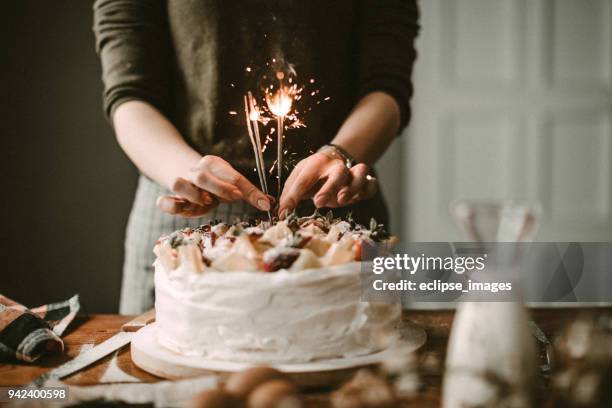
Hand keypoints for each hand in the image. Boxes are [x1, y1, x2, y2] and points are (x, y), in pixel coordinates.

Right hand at [157, 155, 272, 216]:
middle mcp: (195, 171)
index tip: (262, 203)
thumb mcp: (233, 185)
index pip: (232, 175)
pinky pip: (163, 200)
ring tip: (206, 202)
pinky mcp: (171, 199)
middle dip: (219, 188)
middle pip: (201, 176)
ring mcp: (181, 184)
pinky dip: (169, 205)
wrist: (189, 176)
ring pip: (178, 184)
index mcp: (213, 164)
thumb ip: (249, 193)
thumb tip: (269, 204)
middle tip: (234, 197)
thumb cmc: (216, 184)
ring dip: (193, 195)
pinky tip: (180, 208)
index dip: (247, 189)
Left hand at [278, 152, 376, 217]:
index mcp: (316, 163)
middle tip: (319, 202)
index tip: (284, 212)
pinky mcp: (364, 183)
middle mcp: (336, 166)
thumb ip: (290, 195)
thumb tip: (281, 212)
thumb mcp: (298, 178)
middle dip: (330, 188)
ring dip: (353, 187)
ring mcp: (352, 173)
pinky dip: (368, 189)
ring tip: (342, 200)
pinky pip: (371, 184)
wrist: (335, 160)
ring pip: (360, 172)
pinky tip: (360, 197)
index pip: (303, 180)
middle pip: (337, 173)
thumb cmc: (314, 174)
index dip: (292, 197)